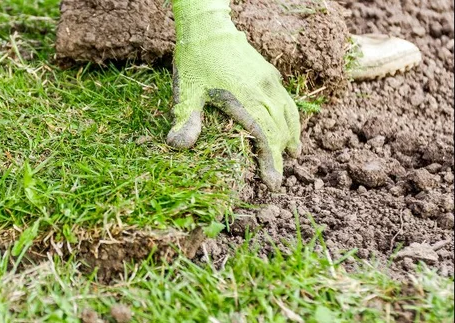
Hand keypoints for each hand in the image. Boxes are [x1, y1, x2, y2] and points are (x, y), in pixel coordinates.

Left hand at [167, 0, 300, 189]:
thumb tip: (177, 146)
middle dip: (280, 155)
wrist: (208, 26)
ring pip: (289, 114)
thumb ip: (186, 119)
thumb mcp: (186, 90)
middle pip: (281, 129)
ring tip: (292, 154)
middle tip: (278, 177)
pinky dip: (290, 117)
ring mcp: (269, 81)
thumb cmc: (195, 59)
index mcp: (245, 99)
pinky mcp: (269, 73)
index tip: (272, 183)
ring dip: (291, 135)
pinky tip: (287, 124)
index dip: (270, 162)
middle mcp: (263, 91)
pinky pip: (286, 100)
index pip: (266, 137)